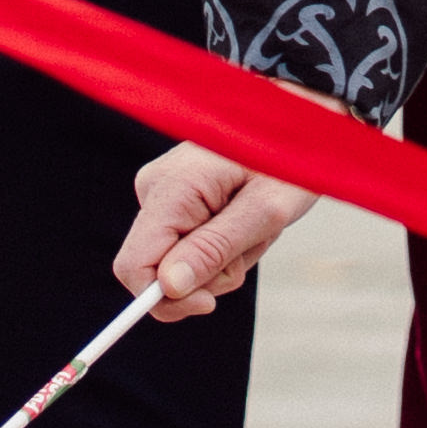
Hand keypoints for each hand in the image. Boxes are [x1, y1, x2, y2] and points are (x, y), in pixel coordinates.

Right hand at [115, 138, 322, 319]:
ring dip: (225, 258)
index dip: (166, 299)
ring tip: (255, 222)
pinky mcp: (175, 200)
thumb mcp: (265, 211)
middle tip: (253, 242)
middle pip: (161, 272)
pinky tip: (245, 218)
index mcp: (171, 188)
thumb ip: (215, 248)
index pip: (134, 266)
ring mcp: (163, 193)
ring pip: (181, 263)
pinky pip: (190, 246)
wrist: (292, 123)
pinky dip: (223, 244)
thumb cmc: (287, 159)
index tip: (210, 303)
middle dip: (210, 273)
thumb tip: (168, 287)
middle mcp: (155, 189)